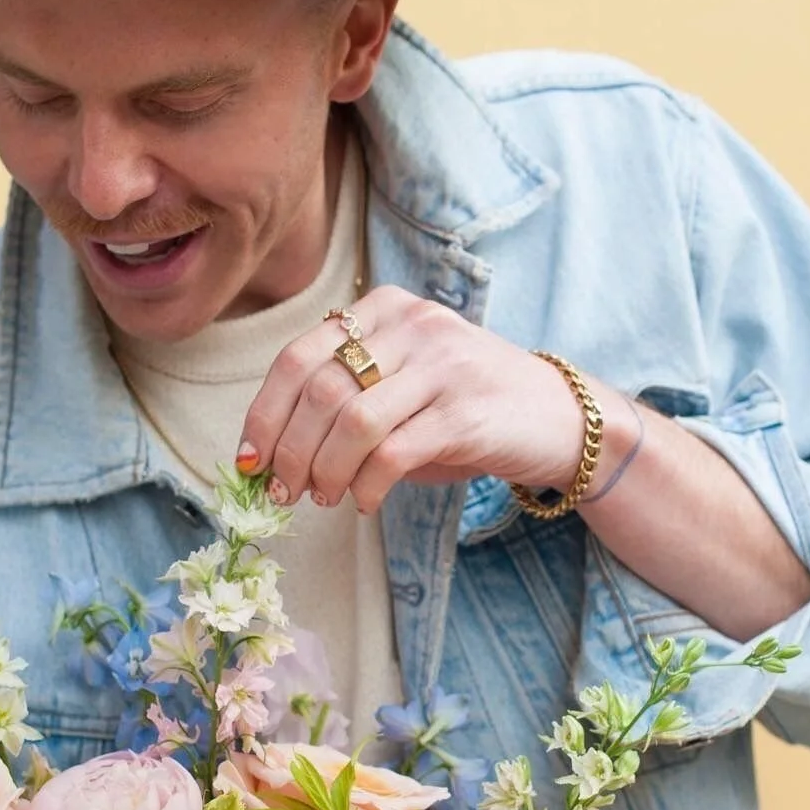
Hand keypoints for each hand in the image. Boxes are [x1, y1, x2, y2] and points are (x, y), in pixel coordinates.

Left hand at [237, 285, 589, 511]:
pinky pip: (393, 453)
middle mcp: (413, 325)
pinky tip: (365, 500)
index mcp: (386, 308)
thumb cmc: (465, 406)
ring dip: (325, 471)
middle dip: (290, 451)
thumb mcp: (403, 380)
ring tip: (324, 497)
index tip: (251, 459)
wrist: (558, 417)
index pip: (299, 357)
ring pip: (352, 423)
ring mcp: (443, 365)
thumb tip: (273, 452)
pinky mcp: (466, 412)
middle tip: (285, 491)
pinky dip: (367, 485)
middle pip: (320, 391)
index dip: (265, 413)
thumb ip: (346, 396)